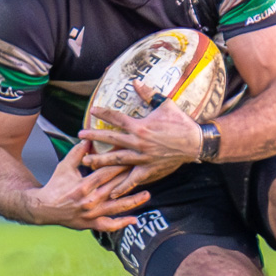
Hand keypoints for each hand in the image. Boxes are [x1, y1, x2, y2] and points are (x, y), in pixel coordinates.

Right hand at [23, 139, 151, 231]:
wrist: (44, 208)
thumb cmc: (55, 186)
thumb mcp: (64, 166)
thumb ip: (77, 153)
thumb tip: (88, 139)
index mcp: (84, 185)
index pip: (107, 172)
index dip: (120, 164)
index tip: (132, 156)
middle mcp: (90, 200)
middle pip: (115, 188)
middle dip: (130, 178)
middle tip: (144, 170)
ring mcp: (92, 214)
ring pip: (117, 207)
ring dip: (133, 201)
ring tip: (147, 195)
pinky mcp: (91, 224)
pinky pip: (109, 225)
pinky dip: (121, 224)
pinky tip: (134, 220)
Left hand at [79, 91, 200, 181]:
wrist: (196, 142)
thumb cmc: (180, 122)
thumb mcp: (165, 104)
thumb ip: (148, 94)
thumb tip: (135, 81)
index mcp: (140, 126)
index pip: (117, 118)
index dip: (103, 113)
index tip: (92, 111)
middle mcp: (139, 143)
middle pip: (111, 140)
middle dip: (94, 138)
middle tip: (79, 136)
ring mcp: (143, 158)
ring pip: (117, 161)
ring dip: (101, 162)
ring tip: (86, 162)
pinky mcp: (150, 170)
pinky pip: (133, 180)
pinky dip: (122, 187)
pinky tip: (110, 194)